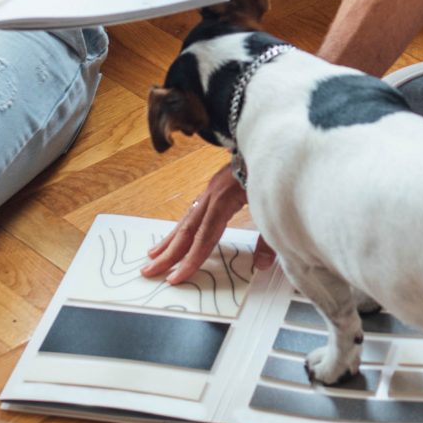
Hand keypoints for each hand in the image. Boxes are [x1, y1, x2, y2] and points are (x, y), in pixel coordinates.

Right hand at [142, 161, 270, 283]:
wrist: (273, 145)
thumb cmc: (273, 173)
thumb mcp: (272, 207)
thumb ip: (268, 239)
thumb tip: (262, 265)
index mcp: (224, 199)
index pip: (204, 237)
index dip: (190, 259)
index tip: (176, 277)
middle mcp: (212, 194)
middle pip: (187, 229)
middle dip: (168, 254)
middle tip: (149, 271)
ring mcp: (211, 190)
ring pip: (186, 219)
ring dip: (169, 240)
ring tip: (152, 255)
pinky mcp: (214, 188)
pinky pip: (193, 211)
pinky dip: (182, 226)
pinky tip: (175, 235)